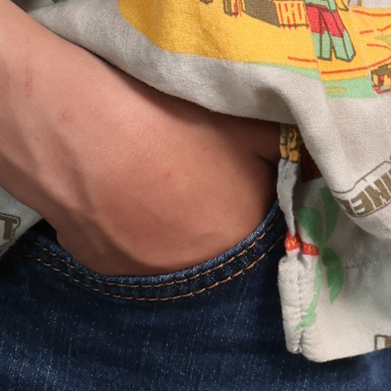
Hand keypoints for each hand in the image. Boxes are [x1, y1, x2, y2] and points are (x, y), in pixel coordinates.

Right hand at [42, 76, 281, 276]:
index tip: (242, 160)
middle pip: (216, 236)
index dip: (257, 186)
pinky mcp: (96, 265)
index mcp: (241, 232)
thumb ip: (287, 146)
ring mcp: (141, 275)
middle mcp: (197, 270)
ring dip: (168, 217)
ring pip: (168, 245)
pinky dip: (124, 220)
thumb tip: (319, 165)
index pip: (267, 219)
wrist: (70, 127)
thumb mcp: (241, 117)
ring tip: (150, 167)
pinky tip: (113, 182)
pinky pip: (124, 244)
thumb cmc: (163, 115)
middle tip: (194, 159)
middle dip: (213, 205)